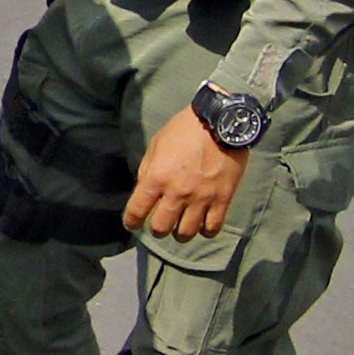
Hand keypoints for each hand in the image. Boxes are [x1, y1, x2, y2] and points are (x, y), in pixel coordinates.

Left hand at [120, 108, 249, 241]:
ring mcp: (201, 197)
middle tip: (161, 224)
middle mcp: (177, 192)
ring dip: (180, 233)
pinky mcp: (222, 198)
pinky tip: (202, 224)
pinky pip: (212, 228)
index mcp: (157, 177)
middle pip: (161, 228)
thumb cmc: (184, 130)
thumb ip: (147, 171)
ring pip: (186, 233)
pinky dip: (205, 230)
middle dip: (157, 229)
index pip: (136, 211)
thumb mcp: (156, 145)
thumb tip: (143, 192)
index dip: (131, 221)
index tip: (133, 224)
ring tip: (181, 226)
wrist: (220, 121)